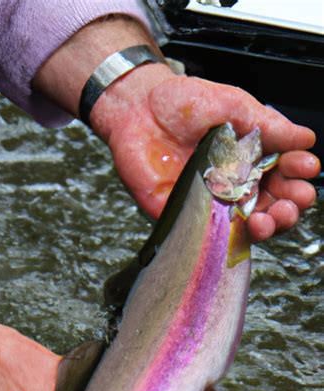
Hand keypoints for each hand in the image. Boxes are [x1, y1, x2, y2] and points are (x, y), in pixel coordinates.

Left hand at [91, 64, 319, 241]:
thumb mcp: (232, 105)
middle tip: (296, 198)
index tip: (305, 167)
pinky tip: (243, 226)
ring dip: (268, 226)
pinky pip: (210, 232)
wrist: (138, 108)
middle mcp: (232, 182)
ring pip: (246, 224)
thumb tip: (305, 138)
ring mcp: (209, 199)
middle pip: (270, 205)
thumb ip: (268, 124)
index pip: (282, 174)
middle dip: (290, 206)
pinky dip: (230, 236)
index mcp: (248, 157)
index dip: (298, 174)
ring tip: (274, 216)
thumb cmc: (182, 102)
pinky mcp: (185, 212)